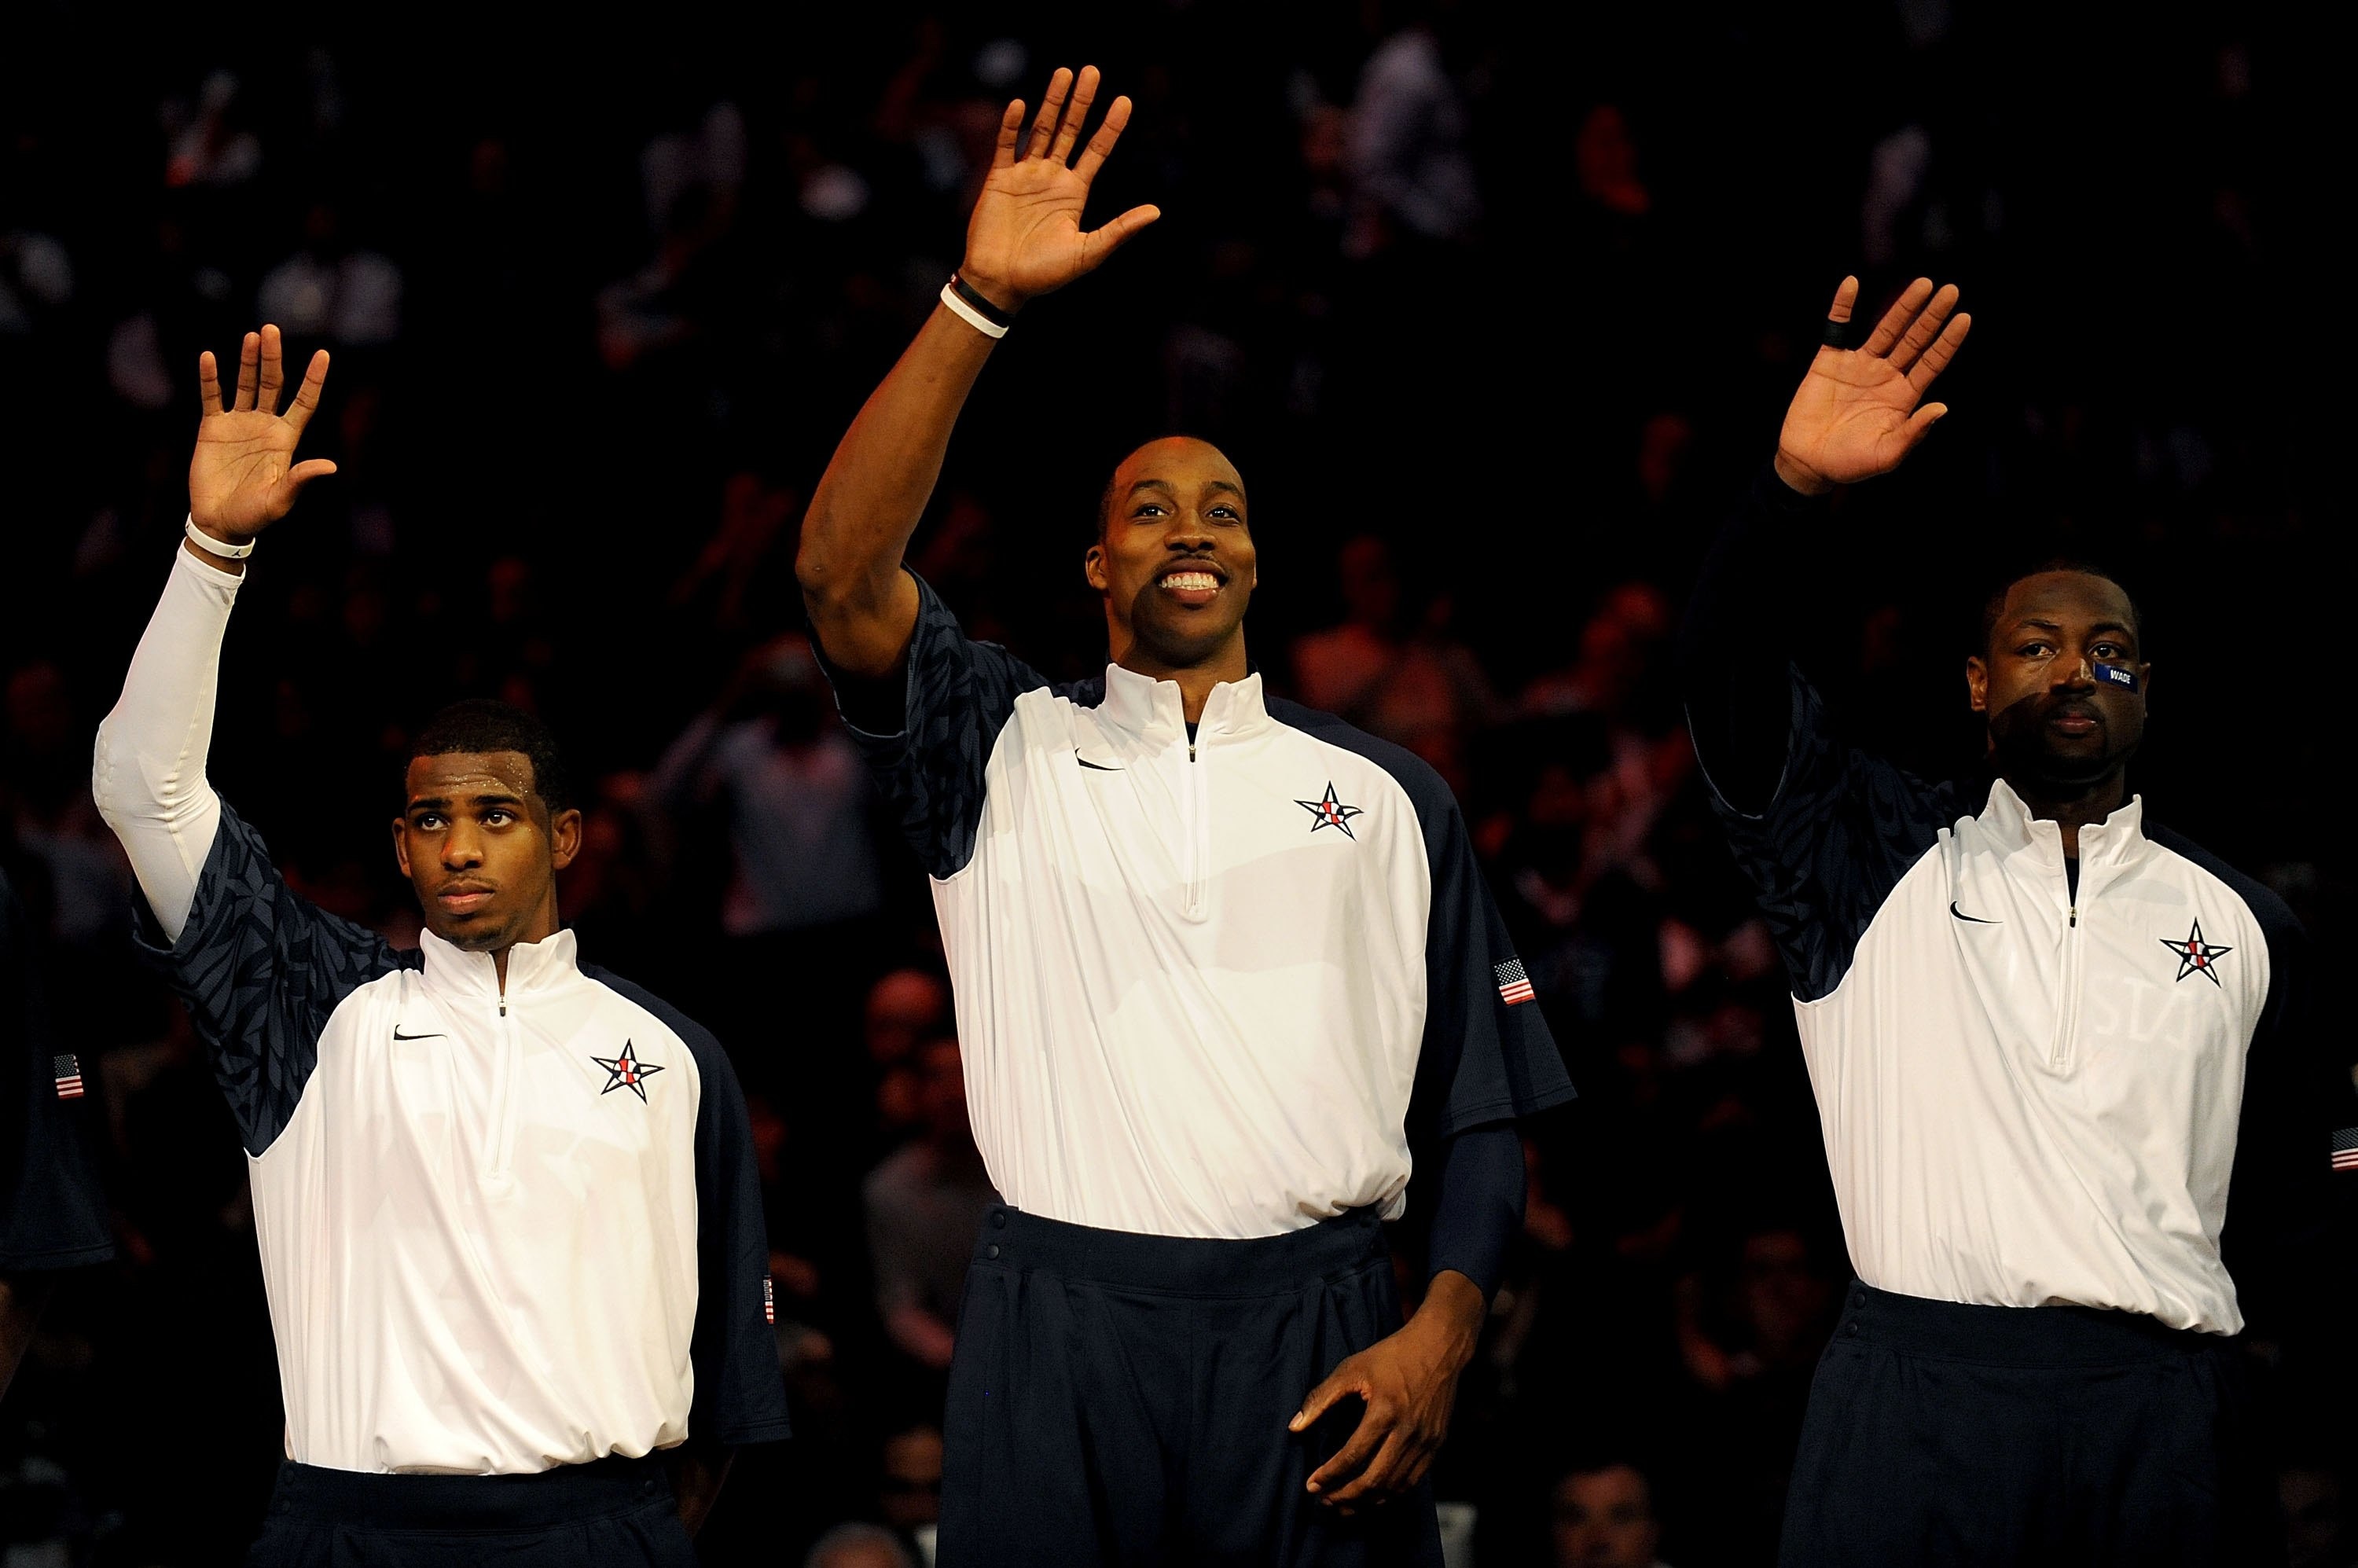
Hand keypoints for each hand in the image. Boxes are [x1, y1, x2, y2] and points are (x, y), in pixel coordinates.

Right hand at [189, 324, 335, 542]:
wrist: (220, 522)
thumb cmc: (255, 514)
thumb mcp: (281, 499)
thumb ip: (300, 479)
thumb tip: (330, 466)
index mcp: (286, 439)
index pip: (304, 402)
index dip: (313, 379)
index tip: (323, 354)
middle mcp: (265, 425)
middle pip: (272, 384)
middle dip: (273, 358)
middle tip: (271, 329)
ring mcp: (239, 423)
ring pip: (245, 384)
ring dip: (247, 360)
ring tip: (252, 336)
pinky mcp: (213, 427)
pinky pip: (212, 397)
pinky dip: (210, 378)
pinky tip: (209, 358)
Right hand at [958, 65, 1160, 311]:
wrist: (1001, 283)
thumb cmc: (1045, 274)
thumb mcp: (1088, 252)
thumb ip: (1119, 230)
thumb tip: (1156, 212)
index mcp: (1075, 192)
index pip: (1097, 150)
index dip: (1110, 126)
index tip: (1124, 100)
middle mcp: (1052, 177)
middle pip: (1070, 131)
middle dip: (1081, 102)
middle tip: (1092, 71)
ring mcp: (1026, 175)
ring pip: (1041, 130)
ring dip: (1051, 102)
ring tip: (1063, 73)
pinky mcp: (999, 179)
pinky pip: (1006, 145)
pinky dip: (1013, 126)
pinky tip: (1021, 105)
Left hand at [1289, 1271, 1483, 1512]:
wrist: (1440, 1346)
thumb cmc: (1392, 1355)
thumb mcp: (1352, 1368)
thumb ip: (1321, 1398)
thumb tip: (1294, 1427)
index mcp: (1385, 1411)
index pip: (1352, 1456)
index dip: (1329, 1475)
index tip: (1311, 1485)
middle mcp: (1408, 1431)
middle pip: (1374, 1480)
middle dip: (1346, 1496)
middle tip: (1324, 1501)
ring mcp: (1426, 1441)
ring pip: (1395, 1487)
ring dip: (1367, 1501)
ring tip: (1343, 1505)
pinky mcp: (1437, 1445)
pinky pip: (1412, 1481)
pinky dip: (1390, 1494)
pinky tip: (1372, 1495)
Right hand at [1774, 276, 1970, 495]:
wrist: (1807, 462)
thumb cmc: (1850, 463)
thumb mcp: (1886, 454)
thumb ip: (1913, 432)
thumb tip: (1943, 408)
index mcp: (1903, 396)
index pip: (1931, 361)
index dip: (1947, 341)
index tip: (1965, 317)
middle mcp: (1885, 375)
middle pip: (1914, 339)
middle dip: (1932, 316)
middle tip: (1951, 291)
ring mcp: (1858, 365)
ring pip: (1886, 330)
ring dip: (1903, 307)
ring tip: (1924, 284)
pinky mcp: (1829, 361)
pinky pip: (1836, 328)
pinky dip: (1842, 306)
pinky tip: (1851, 283)